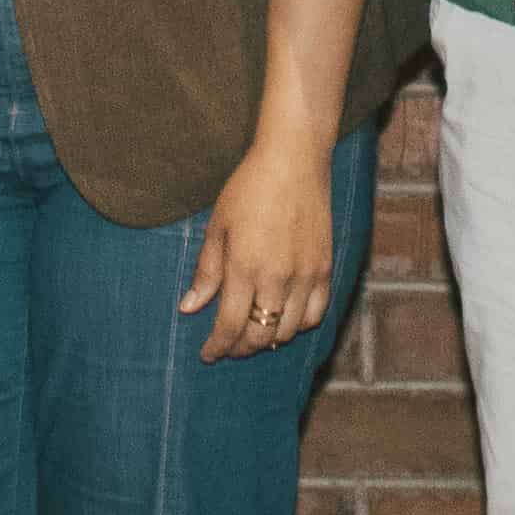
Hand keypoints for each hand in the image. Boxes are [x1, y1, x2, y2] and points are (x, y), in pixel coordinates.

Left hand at [179, 140, 340, 363]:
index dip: (217, 346)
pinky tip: (284, 320)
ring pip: (288, 330)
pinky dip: (298, 325)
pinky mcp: (325, 268)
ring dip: (268, 340)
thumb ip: (206, 271)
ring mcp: (305, 274)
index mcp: (244, 266)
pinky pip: (316, 313)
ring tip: (254, 335)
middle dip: (240, 348)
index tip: (208, 354)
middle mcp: (277, 277)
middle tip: (228, 347)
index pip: (229, 325)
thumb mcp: (217, 227)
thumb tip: (189, 307)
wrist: (294, 160)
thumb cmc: (249, 188)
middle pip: (259, 335)